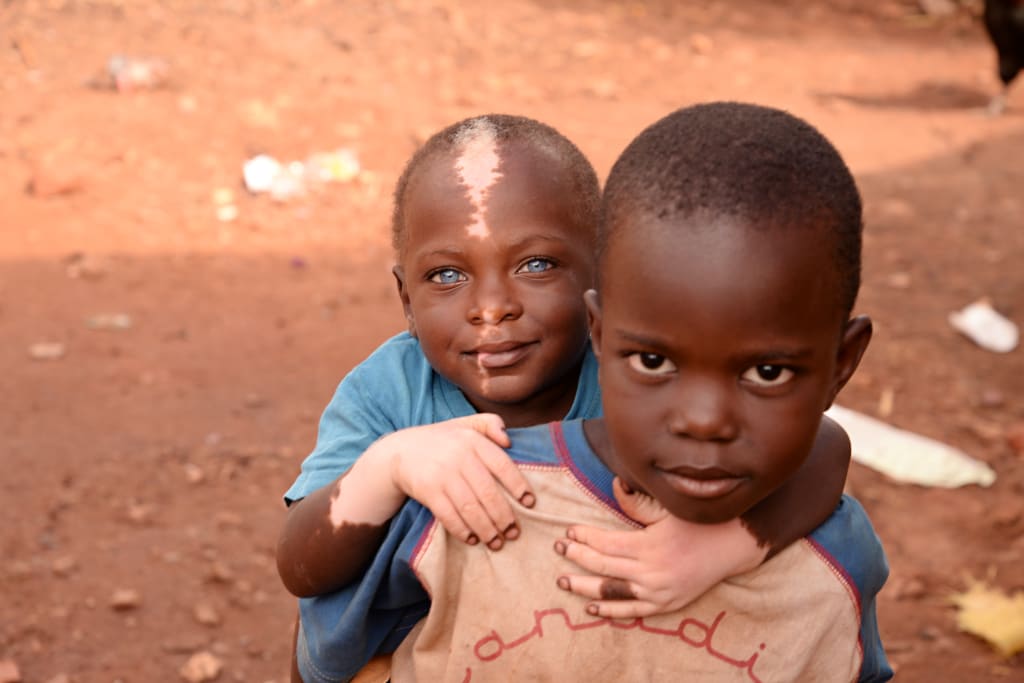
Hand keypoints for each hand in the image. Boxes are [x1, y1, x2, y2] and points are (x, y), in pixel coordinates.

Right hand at [383, 414, 534, 549]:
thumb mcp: (464, 424)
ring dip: (486, 529)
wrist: (399, 451)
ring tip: (496, 542)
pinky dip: (462, 530)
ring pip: (471, 508)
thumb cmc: (441, 441)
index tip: (530, 503)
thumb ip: (489, 424)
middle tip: (513, 533)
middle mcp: (459, 457)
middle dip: (504, 517)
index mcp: (472, 440)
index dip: (518, 485)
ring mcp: (442, 475)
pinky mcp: (428, 491)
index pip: (502, 465)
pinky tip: (472, 539)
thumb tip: (509, 438)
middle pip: (488, 493)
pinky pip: (449, 516)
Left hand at [553, 478, 767, 617]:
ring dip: (584, 587)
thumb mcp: (667, 509)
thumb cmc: (698, 521)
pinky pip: (632, 611)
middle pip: (602, 566)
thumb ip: (636, 503)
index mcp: (649, 545)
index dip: (583, 537)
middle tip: (558, 549)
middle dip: (576, 558)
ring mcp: (658, 592)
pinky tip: (591, 606)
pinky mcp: (666, 604)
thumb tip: (614, 485)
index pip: (604, 543)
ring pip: (611, 592)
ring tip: (564, 581)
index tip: (568, 531)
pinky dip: (610, 610)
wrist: (732, 545)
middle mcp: (651, 572)